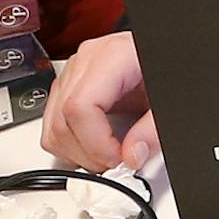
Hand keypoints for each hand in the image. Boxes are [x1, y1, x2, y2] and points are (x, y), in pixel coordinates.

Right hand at [41, 31, 157, 172]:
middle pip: (62, 120)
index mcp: (110, 57)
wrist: (161, 56)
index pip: (79, 108)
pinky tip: (96, 145)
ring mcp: (73, 72)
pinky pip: (54, 123)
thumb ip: (152, 128)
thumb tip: (132, 156)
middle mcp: (85, 62)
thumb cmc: (159, 67)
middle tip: (117, 162)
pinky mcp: (69, 85)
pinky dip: (71, 144)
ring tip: (108, 155)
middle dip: (88, 154)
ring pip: (52, 127)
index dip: (95, 143)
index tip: (118, 158)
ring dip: (76, 153)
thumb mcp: (166, 98)